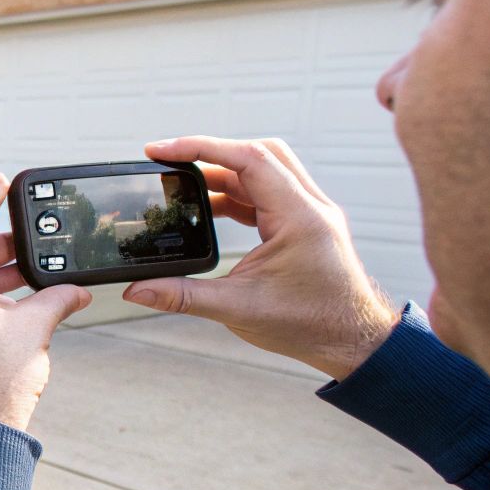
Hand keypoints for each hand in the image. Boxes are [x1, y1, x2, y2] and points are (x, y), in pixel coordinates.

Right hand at [124, 136, 397, 379]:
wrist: (353, 342)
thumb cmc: (311, 325)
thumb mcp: (237, 309)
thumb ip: (182, 296)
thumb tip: (136, 290)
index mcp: (299, 218)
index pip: (248, 159)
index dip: (200, 148)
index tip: (161, 150)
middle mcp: (310, 206)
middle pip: (258, 152)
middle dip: (210, 152)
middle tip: (169, 161)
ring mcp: (310, 213)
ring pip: (264, 170)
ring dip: (222, 173)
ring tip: (182, 187)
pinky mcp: (305, 224)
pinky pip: (267, 193)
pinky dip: (235, 193)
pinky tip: (209, 208)